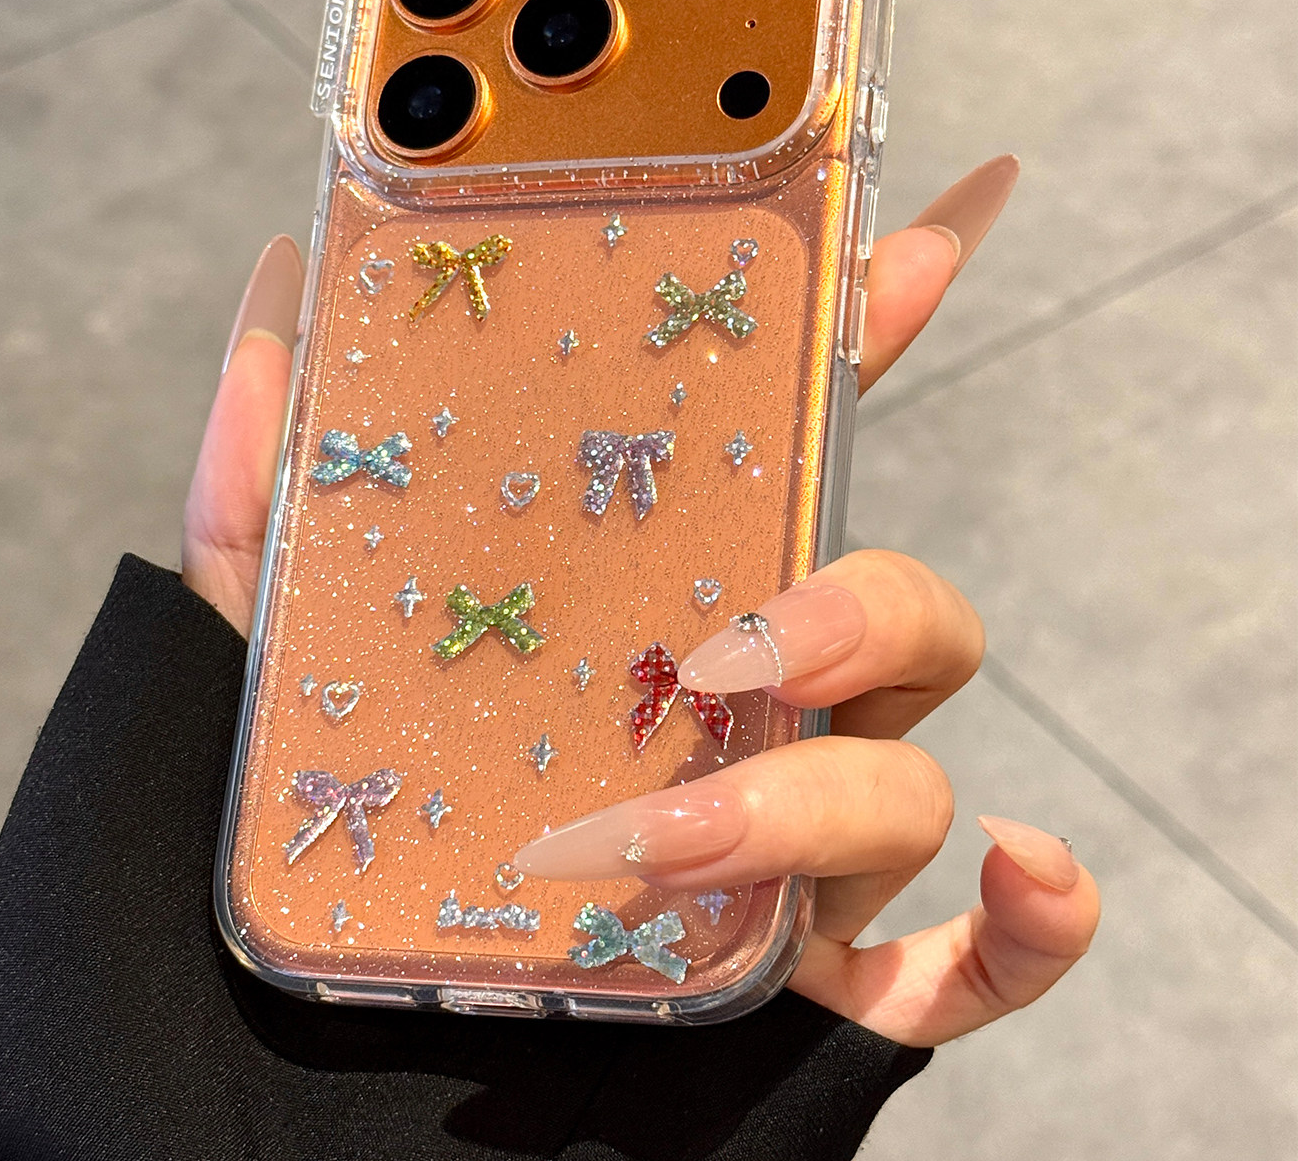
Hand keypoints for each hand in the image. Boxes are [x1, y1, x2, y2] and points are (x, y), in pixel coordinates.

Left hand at [182, 156, 1098, 1048]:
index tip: (916, 248)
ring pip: (905, 785)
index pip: (792, 455)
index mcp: (667, 608)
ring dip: (815, 803)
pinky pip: (973, 972)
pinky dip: (1029, 928)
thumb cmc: (338, 820)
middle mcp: (759, 721)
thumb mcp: (280, 645)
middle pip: (897, 621)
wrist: (321, 1051)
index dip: (866, 346)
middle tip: (726, 653)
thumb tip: (272, 307)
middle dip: (854, 615)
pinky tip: (1024, 872)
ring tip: (651, 840)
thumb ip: (269, 489)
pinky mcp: (816, 993)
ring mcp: (797, 853)